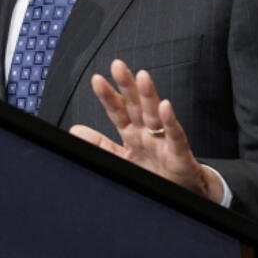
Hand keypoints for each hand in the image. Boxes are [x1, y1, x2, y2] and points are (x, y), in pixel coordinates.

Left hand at [68, 60, 223, 202]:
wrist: (182, 191)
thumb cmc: (155, 171)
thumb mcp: (122, 159)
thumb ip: (101, 145)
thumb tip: (75, 130)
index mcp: (132, 133)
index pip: (117, 111)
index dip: (108, 96)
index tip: (97, 79)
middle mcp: (147, 133)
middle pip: (135, 105)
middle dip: (127, 85)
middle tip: (118, 65)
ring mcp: (163, 141)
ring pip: (154, 115)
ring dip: (149, 95)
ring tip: (142, 76)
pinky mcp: (179, 154)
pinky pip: (175, 136)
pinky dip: (171, 122)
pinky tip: (165, 106)